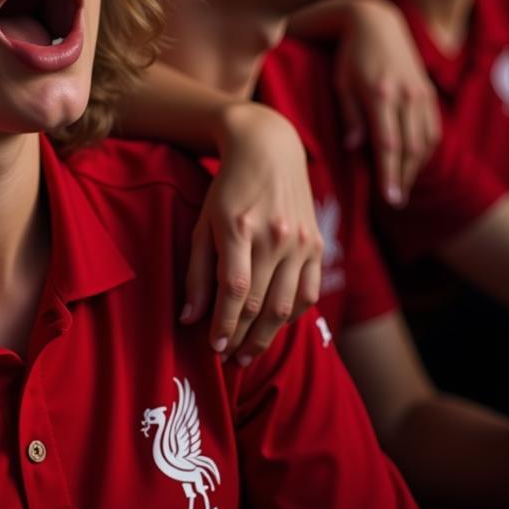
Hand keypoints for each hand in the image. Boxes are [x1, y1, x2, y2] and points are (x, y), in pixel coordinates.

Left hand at [182, 103, 322, 362]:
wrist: (269, 150)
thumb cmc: (226, 188)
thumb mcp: (202, 222)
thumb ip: (197, 271)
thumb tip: (189, 318)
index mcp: (239, 228)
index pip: (235, 290)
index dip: (223, 324)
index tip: (212, 348)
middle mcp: (275, 236)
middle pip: (261, 304)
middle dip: (241, 338)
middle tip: (226, 358)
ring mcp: (301, 242)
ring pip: (288, 306)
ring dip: (266, 337)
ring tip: (246, 354)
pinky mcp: (318, 245)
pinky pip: (309, 292)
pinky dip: (292, 317)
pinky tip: (273, 328)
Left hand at [332, 0, 440, 204]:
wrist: (376, 23)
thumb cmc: (349, 56)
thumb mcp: (341, 84)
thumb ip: (350, 116)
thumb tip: (353, 148)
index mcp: (380, 95)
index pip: (388, 144)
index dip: (389, 174)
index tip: (389, 198)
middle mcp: (406, 96)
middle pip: (410, 148)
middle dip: (403, 178)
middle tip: (395, 200)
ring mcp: (420, 93)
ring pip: (425, 140)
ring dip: (415, 167)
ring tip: (402, 185)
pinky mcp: (427, 92)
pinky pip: (432, 128)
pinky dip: (425, 149)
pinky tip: (414, 161)